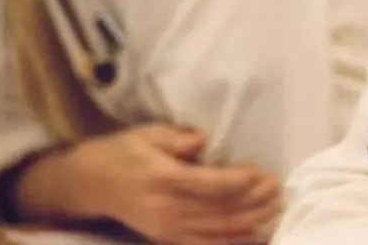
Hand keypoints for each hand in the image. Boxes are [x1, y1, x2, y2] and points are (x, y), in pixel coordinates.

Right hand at [20, 124, 282, 243]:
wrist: (88, 184)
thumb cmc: (122, 152)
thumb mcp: (147, 134)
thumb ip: (176, 138)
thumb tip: (204, 139)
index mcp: (163, 178)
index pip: (210, 185)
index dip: (241, 181)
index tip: (263, 172)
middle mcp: (167, 208)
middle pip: (219, 210)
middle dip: (254, 202)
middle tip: (279, 189)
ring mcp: (167, 228)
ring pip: (217, 230)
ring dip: (251, 222)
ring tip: (276, 209)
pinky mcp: (167, 239)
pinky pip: (205, 244)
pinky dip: (233, 242)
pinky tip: (256, 235)